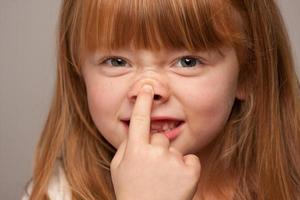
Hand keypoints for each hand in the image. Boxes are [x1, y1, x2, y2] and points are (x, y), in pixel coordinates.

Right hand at [110, 85, 200, 199]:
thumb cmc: (132, 192)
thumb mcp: (118, 169)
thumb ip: (125, 147)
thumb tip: (134, 132)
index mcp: (135, 150)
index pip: (139, 119)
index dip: (143, 102)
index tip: (147, 88)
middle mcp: (155, 152)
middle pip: (160, 138)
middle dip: (157, 150)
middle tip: (152, 170)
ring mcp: (174, 161)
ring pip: (174, 150)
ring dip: (170, 161)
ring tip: (164, 180)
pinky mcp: (190, 170)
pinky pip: (190, 159)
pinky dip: (186, 169)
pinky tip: (177, 182)